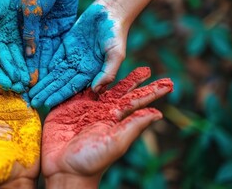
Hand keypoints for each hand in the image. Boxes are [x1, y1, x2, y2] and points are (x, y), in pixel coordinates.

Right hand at [21, 0, 79, 85]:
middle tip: (30, 92)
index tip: (17, 83)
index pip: (15, 51)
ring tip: (43, 88)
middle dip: (29, 74)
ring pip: (43, 54)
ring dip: (43, 71)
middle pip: (29, 56)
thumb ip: (29, 31)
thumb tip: (29, 53)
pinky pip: (57, 47)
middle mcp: (30, 30)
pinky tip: (56, 74)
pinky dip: (56, 60)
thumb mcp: (31, 8)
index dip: (15, 67)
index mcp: (19, 25)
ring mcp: (46, 30)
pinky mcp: (60, 28)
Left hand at [29, 0, 127, 107]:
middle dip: (47, 93)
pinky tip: (35, 76)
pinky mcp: (67, 45)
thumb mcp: (116, 54)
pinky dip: (44, 68)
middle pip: (60, 83)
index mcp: (91, 72)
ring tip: (31, 93)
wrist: (110, 11)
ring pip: (55, 73)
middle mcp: (80, 67)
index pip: (72, 87)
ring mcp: (73, 57)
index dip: (59, 96)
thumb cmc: (116, 33)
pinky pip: (54, 59)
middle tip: (32, 103)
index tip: (47, 104)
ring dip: (44, 83)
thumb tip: (96, 90)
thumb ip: (107, 72)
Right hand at [42, 67, 172, 187]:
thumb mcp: (116, 143)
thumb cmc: (91, 160)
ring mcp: (84, 107)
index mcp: (116, 118)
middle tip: (146, 68)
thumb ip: (134, 126)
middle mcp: (102, 110)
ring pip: (99, 86)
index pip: (137, 100)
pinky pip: (75, 88)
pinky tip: (86, 66)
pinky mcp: (66, 106)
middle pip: (120, 90)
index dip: (152, 90)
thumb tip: (158, 113)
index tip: (168, 81)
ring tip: (116, 62)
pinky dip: (80, 77)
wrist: (62, 168)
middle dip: (133, 79)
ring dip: (107, 74)